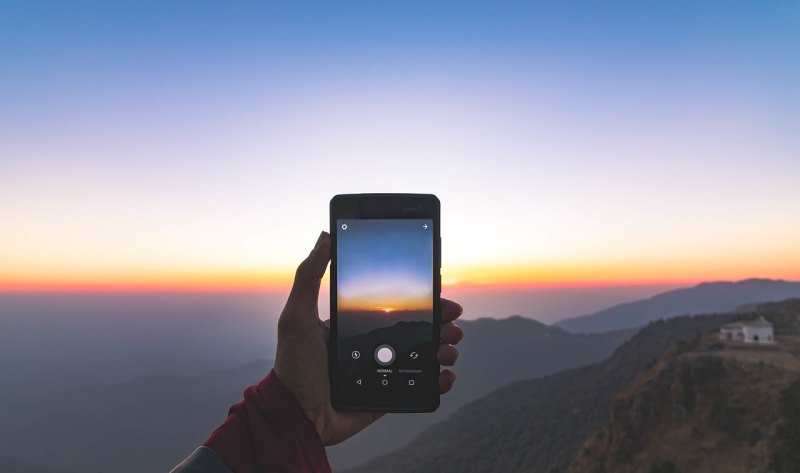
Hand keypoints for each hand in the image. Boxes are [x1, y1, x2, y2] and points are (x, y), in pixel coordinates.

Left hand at [273, 231, 463, 445]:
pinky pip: (420, 388)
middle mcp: (373, 346)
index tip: (441, 295)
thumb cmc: (293, 364)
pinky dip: (439, 382)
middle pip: (418, 330)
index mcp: (357, 325)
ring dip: (445, 350)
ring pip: (424, 357)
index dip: (423, 301)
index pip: (397, 307)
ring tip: (450, 349)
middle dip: (441, 324)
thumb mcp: (297, 315)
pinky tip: (446, 376)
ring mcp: (383, 372)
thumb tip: (324, 236)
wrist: (296, 414)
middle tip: (453, 324)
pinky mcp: (388, 397)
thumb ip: (309, 276)